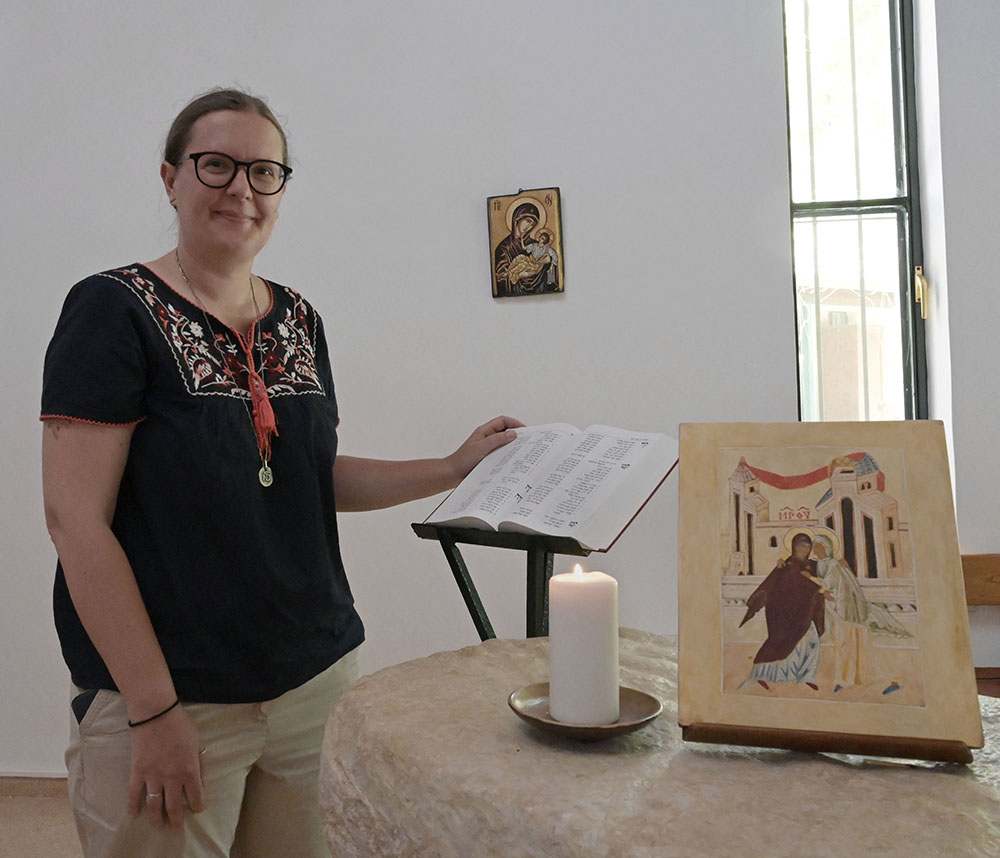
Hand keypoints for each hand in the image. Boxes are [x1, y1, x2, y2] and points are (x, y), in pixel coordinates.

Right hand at [126, 705, 204, 830]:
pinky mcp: (137, 772)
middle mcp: (172, 778)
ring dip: (157, 819)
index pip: (196, 796)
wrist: (156, 714)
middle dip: (176, 820)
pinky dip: (132, 807)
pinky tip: (133, 816)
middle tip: (176, 828)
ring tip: (159, 825)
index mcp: (190, 770)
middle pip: (174, 807)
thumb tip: (201, 784)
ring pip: (154, 806)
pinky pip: (133, 795)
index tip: (196, 810)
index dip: (197, 806)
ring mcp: (153, 777)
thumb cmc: (180, 725)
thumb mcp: (198, 743)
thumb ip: (201, 764)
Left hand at [445, 416, 523, 484]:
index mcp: (484, 431)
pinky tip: (512, 462)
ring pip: (504, 443)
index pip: (503, 421)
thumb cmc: (462, 460)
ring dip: (512, 446)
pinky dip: (507, 456)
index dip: (515, 423)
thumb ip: (497, 439)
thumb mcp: (482, 447)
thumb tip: (513, 434)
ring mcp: (487, 448)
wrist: (452, 474)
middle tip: (527, 441)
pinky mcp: (487, 458)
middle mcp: (486, 438)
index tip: (525, 431)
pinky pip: (501, 454)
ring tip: (522, 452)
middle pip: (505, 431)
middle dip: (516, 434)